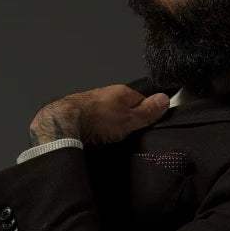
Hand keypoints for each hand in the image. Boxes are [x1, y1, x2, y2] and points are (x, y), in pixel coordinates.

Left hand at [30, 84, 169, 146]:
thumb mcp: (130, 118)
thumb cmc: (98, 119)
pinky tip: (96, 138)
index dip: (145, 114)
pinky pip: (93, 122)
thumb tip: (165, 99)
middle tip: (128, 136)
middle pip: (123, 108)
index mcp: (121, 92)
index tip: (146, 127)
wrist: (64, 123)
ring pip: (107, 115)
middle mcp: (105, 94)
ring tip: (111, 139)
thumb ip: (147, 111)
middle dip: (126, 121)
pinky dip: (96, 130)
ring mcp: (91, 103)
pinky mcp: (78, 115)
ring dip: (109, 126)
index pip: (141, 100)